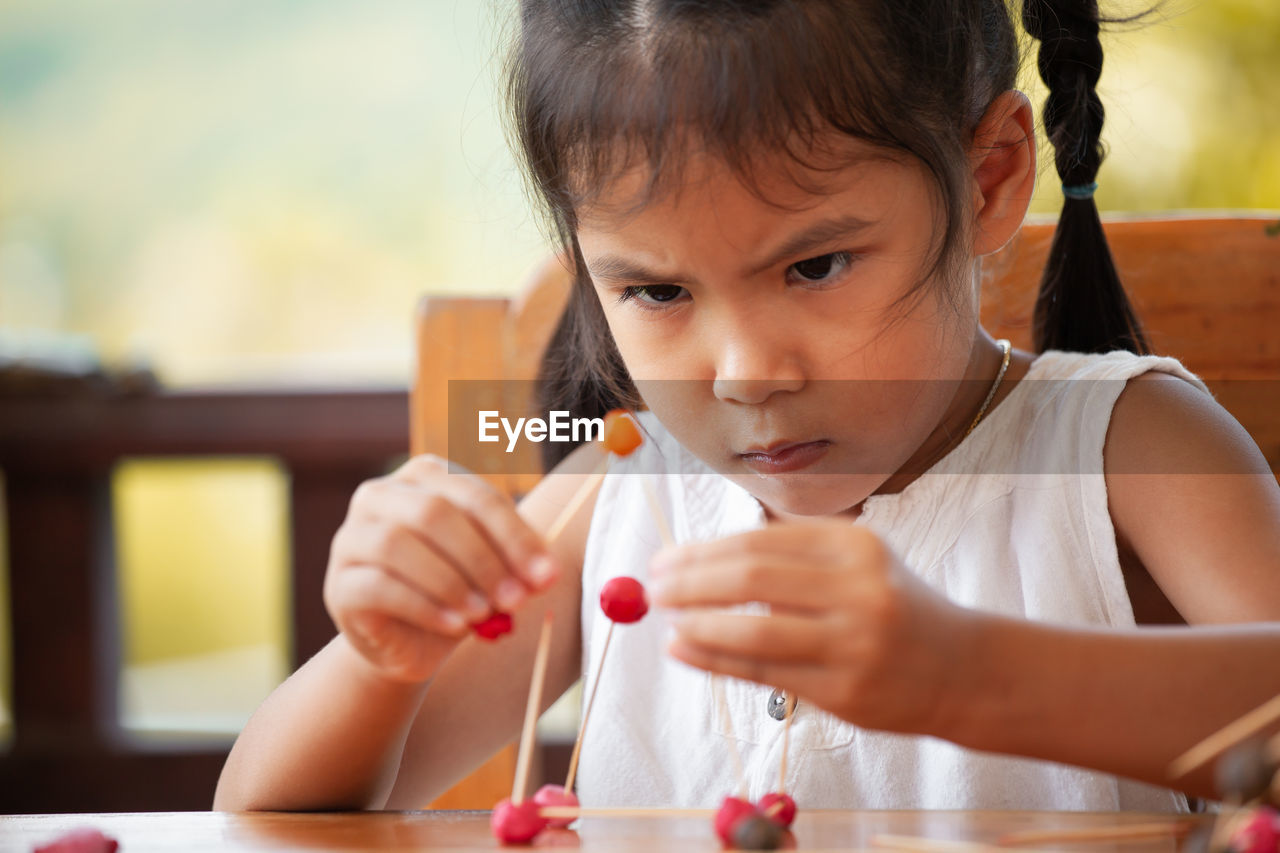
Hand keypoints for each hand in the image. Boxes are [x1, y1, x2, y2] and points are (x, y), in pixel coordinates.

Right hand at [324, 454, 559, 682]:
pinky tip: (454, 626)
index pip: (474, 495)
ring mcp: (352, 538)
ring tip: (484, 614)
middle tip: (516, 599)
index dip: (514, 535)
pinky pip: (378, 586)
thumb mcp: (494, 571)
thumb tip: (546, 574)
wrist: (410, 644)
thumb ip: (516, 564)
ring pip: (397, 544)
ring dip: (451, 581)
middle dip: (483, 558)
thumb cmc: (458, 592)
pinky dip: (424, 606)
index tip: (546, 576)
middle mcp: (380, 496)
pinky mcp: (339, 584)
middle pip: (434, 513)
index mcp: (425, 477)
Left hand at [650, 521, 972, 735]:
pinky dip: (716, 660)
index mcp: (855, 545)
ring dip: (697, 624)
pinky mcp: (847, 692)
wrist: (964, 671)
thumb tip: (697, 562)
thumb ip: (791, 559)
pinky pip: (765, 673)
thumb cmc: (893, 610)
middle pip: (752, 578)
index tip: (664, 559)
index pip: (760, 540)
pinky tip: (685, 650)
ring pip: (754, 629)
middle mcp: (858, 588)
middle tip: (654, 588)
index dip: (703, 550)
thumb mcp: (856, 565)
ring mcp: (855, 642)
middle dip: (691, 582)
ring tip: (667, 622)